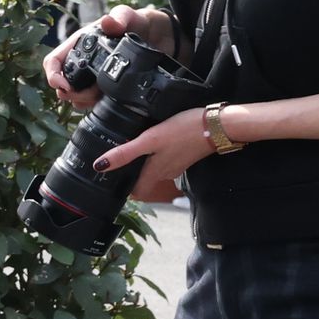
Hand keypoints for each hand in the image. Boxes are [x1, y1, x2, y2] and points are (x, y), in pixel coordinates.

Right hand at [41, 3, 177, 105]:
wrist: (162, 38)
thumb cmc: (140, 22)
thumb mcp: (130, 16)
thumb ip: (120, 17)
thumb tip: (108, 21)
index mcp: (79, 45)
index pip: (53, 61)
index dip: (53, 74)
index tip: (63, 85)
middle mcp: (82, 63)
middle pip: (62, 84)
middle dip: (72, 93)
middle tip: (92, 94)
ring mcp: (93, 78)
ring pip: (75, 97)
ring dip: (84, 101)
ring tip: (102, 96)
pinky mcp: (106, 90)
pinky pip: (92, 103)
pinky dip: (96, 106)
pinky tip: (110, 101)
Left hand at [97, 105, 213, 206]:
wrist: (218, 126)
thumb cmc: (185, 131)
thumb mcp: (150, 140)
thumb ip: (126, 153)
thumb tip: (100, 166)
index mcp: (155, 172)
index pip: (135, 192)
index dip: (122, 189)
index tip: (109, 180)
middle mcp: (165, 173)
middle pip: (143, 181)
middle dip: (130, 174)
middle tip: (116, 161)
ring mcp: (177, 165)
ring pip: (154, 170)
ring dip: (143, 164)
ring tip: (131, 150)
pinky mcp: (184, 156)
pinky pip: (166, 161)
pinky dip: (157, 156)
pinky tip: (154, 143)